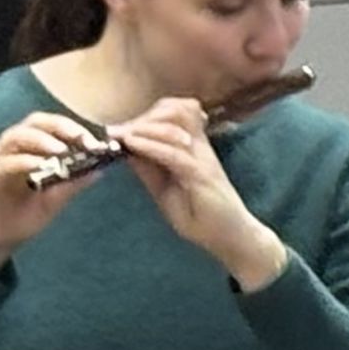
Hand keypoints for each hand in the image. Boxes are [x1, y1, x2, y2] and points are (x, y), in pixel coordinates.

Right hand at [0, 112, 112, 273]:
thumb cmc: (18, 219)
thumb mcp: (51, 201)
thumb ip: (71, 185)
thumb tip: (99, 171)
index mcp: (28, 150)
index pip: (50, 127)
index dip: (72, 129)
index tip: (94, 142)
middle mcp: (12, 149)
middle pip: (35, 123)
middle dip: (61, 127)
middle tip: (82, 139)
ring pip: (17, 136)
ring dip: (41, 140)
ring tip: (62, 150)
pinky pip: (5, 163)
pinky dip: (24, 162)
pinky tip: (41, 167)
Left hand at [111, 97, 289, 288]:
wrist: (232, 239)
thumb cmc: (203, 218)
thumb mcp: (166, 193)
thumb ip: (151, 172)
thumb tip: (128, 151)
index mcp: (194, 148)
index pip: (173, 113)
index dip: (145, 115)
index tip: (117, 128)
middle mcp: (199, 147)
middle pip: (173, 110)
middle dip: (142, 117)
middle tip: (116, 131)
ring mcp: (202, 158)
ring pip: (174, 124)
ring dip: (144, 126)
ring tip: (122, 135)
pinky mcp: (202, 175)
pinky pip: (173, 153)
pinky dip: (150, 145)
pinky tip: (131, 143)